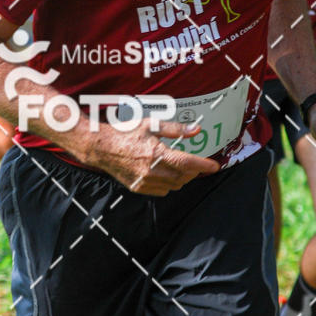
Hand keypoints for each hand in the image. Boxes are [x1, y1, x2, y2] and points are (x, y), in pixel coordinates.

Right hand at [90, 119, 220, 195]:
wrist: (101, 146)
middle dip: (194, 171)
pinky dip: (169, 184)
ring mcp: (144, 181)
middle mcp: (151, 171)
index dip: (204, 165)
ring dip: (182, 178)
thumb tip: (196, 130)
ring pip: (174, 186)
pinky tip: (166, 173)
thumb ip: (175, 129)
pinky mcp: (138, 188)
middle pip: (183, 177)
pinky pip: (162, 190)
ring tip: (181, 167)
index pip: (187, 164)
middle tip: (196, 163)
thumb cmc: (125, 132)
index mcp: (156, 154)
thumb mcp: (151, 124)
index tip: (214, 166)